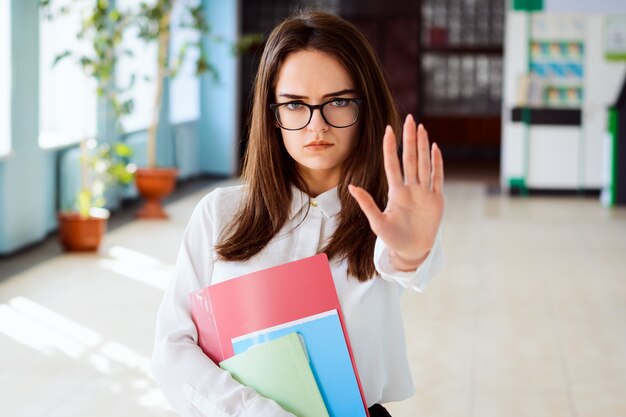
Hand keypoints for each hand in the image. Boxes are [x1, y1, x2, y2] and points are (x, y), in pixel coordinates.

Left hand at [348, 114, 443, 270]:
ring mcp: (424, 192)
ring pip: (424, 163)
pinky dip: (436, 162)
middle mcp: (410, 188)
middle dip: (410, 139)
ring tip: (421, 128)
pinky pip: (437, 177)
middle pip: (410, 158)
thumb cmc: (392, 238)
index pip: (393, 164)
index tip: (388, 130)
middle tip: (411, 119)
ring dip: (423, 146)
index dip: (391, 147)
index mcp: (396, 192)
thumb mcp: (377, 221)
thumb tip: (351, 186)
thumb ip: (366, 203)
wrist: (411, 250)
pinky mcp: (436, 199)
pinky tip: (434, 147)